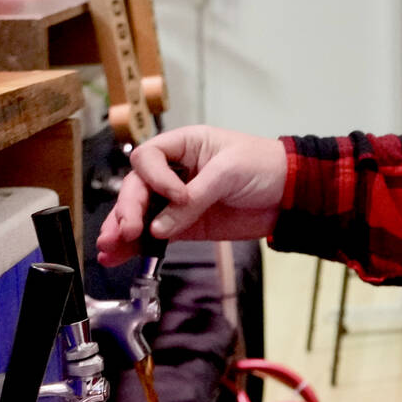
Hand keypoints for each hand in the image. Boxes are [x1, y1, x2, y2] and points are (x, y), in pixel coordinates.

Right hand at [96, 125, 286, 265]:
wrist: (292, 194)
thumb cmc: (265, 167)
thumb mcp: (229, 172)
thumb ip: (194, 198)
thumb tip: (159, 228)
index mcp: (185, 145)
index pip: (149, 157)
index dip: (154, 177)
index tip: (175, 196)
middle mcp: (174, 172)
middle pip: (137, 187)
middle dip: (128, 209)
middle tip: (126, 230)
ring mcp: (177, 201)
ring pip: (141, 213)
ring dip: (122, 230)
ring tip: (109, 248)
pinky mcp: (186, 226)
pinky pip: (155, 235)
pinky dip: (137, 246)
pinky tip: (118, 256)